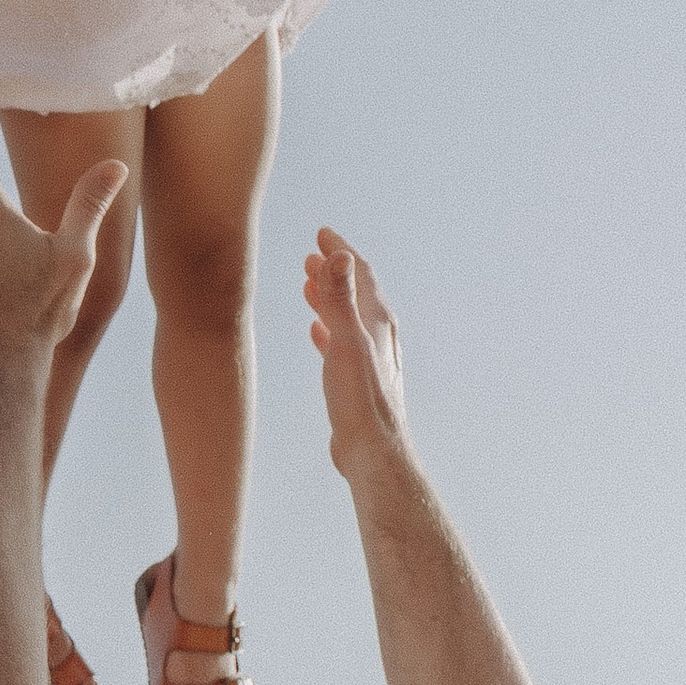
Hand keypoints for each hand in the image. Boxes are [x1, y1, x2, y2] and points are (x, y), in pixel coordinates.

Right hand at [304, 226, 409, 480]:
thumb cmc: (360, 399)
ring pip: (348, 317)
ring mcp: (368, 359)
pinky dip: (328, 329)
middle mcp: (377, 336)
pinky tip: (315, 331)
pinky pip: (341, 343)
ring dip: (329, 298)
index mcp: (377, 322)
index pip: (360, 273)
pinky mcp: (357, 381)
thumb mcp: (346, 341)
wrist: (371, 450)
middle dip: (333, 271)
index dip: (341, 251)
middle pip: (355, 293)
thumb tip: (340, 255)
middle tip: (310, 256)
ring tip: (308, 285)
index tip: (322, 234)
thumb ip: (340, 298)